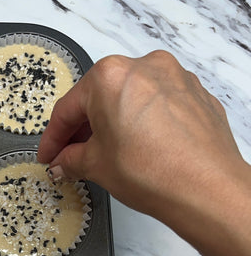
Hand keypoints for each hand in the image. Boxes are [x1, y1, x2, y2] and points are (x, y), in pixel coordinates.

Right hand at [38, 50, 250, 255]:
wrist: (206, 189)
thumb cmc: (150, 171)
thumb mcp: (96, 166)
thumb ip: (71, 159)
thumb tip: (62, 162)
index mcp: (109, 76)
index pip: (68, 109)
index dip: (53, 138)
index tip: (48, 156)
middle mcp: (144, 66)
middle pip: (99, 98)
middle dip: (82, 129)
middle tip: (71, 156)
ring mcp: (175, 77)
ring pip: (129, 98)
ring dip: (112, 123)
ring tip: (105, 153)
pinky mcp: (196, 94)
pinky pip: (157, 104)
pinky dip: (141, 122)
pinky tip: (138, 147)